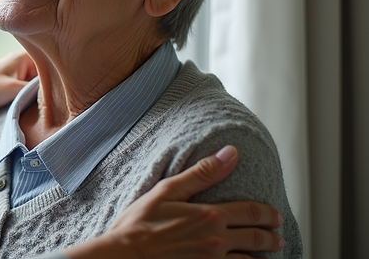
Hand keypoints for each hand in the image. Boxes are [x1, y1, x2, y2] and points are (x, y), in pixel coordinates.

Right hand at [65, 146, 283, 258]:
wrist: (124, 256)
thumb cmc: (139, 224)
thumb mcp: (167, 191)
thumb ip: (202, 173)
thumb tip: (230, 153)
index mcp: (209, 216)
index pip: (251, 213)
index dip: (268, 214)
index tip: (276, 215)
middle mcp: (216, 240)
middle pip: (257, 239)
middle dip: (271, 237)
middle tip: (277, 236)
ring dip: (262, 257)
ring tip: (267, 255)